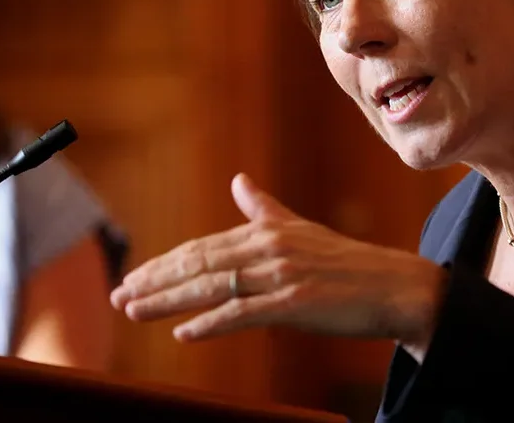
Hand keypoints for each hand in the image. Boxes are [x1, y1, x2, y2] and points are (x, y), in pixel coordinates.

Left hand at [110, 173, 446, 351]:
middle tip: (118, 294)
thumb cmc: (348, 265)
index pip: (202, 247)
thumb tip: (239, 180)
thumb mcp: (302, 230)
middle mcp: (270, 247)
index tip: (132, 277)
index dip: (163, 263)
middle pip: (198, 263)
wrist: (395, 287)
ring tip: (134, 311)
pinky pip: (242, 313)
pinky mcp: (295, 303)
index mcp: (268, 230)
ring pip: (211, 286)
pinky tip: (184, 332)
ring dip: (167, 300)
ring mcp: (281, 275)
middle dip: (153, 280)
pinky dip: (210, 323)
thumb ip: (264, 209)